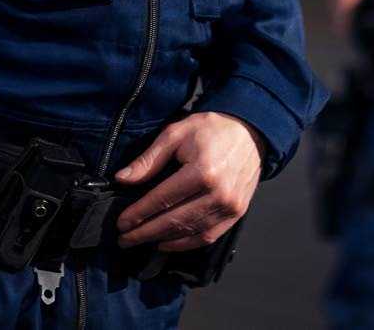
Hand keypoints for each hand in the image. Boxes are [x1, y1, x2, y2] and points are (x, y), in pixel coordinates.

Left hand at [113, 112, 263, 250]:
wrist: (250, 132)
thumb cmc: (213, 129)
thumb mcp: (176, 134)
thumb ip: (149, 159)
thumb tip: (123, 178)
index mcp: (202, 171)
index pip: (162, 199)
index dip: (139, 213)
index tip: (122, 223)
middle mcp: (218, 194)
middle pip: (174, 221)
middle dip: (145, 233)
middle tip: (125, 239)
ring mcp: (229, 207)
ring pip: (190, 232)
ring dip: (163, 240)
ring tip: (142, 241)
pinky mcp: (236, 213)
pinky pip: (208, 236)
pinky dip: (186, 243)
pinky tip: (168, 243)